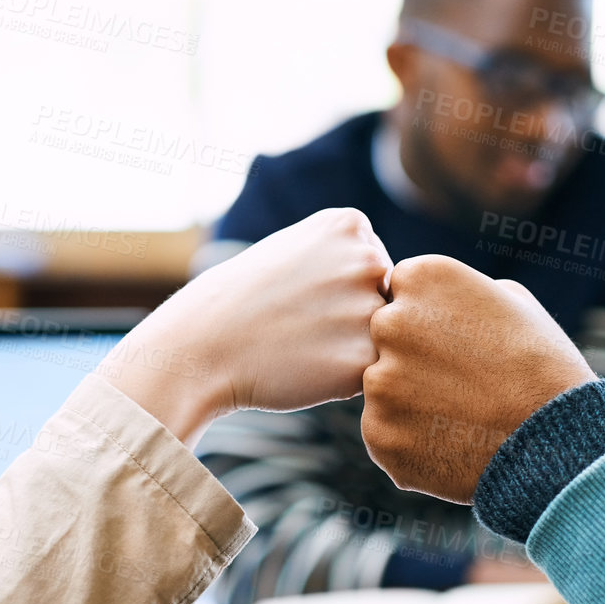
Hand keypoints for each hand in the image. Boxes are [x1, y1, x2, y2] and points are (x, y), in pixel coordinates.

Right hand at [101, 208, 390, 443]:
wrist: (200, 347)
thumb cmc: (245, 302)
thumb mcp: (298, 250)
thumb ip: (350, 257)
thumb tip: (404, 285)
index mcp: (351, 224)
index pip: (377, 268)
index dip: (340, 290)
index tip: (300, 293)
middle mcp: (367, 258)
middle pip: (387, 302)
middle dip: (352, 319)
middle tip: (300, 324)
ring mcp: (368, 307)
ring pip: (383, 339)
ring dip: (352, 349)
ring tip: (303, 345)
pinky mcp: (363, 358)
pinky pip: (375, 373)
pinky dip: (345, 379)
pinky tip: (306, 367)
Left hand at [361, 255, 594, 502]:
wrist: (559, 441)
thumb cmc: (544, 366)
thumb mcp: (512, 302)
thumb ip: (458, 295)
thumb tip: (431, 305)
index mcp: (421, 278)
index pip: (399, 293)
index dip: (430, 320)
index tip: (460, 343)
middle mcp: (390, 323)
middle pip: (385, 340)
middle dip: (414, 358)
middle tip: (462, 384)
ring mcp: (380, 382)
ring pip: (385, 389)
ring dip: (411, 402)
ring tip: (463, 418)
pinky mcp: (378, 434)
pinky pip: (386, 434)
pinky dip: (411, 442)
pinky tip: (452, 445)